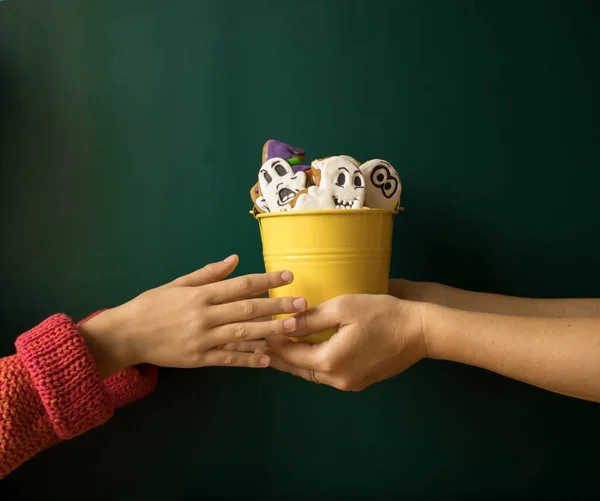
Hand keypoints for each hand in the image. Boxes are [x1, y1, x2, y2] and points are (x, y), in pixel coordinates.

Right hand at [80, 255, 306, 377]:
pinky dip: (247, 359)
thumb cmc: (152, 305)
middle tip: (302, 303)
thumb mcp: (177, 283)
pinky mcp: (198, 359)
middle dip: (277, 306)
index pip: (240, 285)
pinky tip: (266, 359)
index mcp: (200, 294)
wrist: (125, 335)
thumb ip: (208, 274)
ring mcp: (202, 339)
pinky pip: (227, 359)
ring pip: (241, 334)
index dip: (266, 280)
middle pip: (247, 309)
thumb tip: (235, 259)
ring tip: (292, 328)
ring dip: (269, 331)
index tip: (288, 276)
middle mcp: (204, 316)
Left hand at [263, 294, 425, 390]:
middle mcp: (336, 379)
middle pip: (298, 368)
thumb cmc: (382, 314)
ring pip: (312, 373)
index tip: (257, 332)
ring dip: (295, 361)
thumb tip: (283, 323)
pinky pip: (327, 374)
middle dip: (278, 356)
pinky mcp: (359, 381)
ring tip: (276, 349)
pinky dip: (312, 363)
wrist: (420, 332)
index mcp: (329, 361)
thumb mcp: (343, 307)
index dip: (272, 343)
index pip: (290, 354)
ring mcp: (349, 383)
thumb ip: (311, 318)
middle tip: (257, 345)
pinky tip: (306, 352)